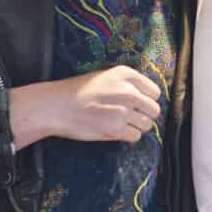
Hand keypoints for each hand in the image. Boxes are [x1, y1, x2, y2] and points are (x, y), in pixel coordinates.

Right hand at [9, 67, 161, 148]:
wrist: (57, 106)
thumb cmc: (78, 91)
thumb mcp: (104, 77)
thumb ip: (126, 84)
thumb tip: (145, 98)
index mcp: (125, 75)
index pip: (154, 91)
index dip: (148, 100)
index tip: (139, 104)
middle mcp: (128, 92)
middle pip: (154, 110)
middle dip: (145, 115)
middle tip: (132, 117)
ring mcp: (123, 111)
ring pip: (147, 125)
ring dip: (137, 127)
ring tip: (121, 124)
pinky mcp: (116, 128)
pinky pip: (136, 136)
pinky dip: (128, 136)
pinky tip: (116, 131)